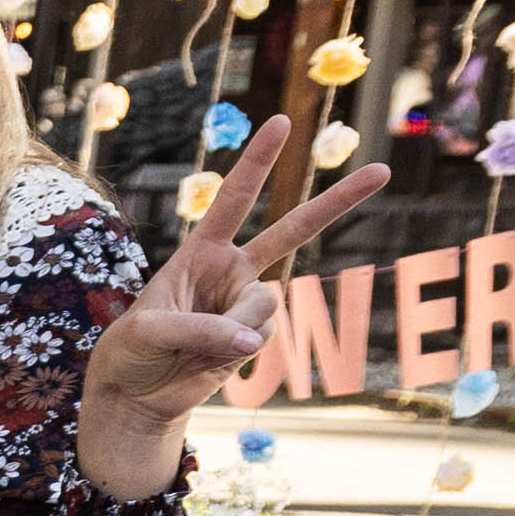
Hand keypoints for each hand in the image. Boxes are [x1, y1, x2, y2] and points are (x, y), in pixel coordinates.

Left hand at [87, 110, 391, 487]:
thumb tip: (253, 338)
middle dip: (338, 201)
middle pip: (293, 230)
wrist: (138, 393)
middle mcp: (232, 270)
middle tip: (383, 170)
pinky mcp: (255, 338)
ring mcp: (247, 304)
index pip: (234, 198)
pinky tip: (210, 361)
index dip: (257, 161)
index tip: (282, 122)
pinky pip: (262, 337)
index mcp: (202, 251)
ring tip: (195, 346)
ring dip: (233, 326)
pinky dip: (236, 352)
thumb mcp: (150, 331)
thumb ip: (201, 329)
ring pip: (265, 303)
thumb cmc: (131, 350)